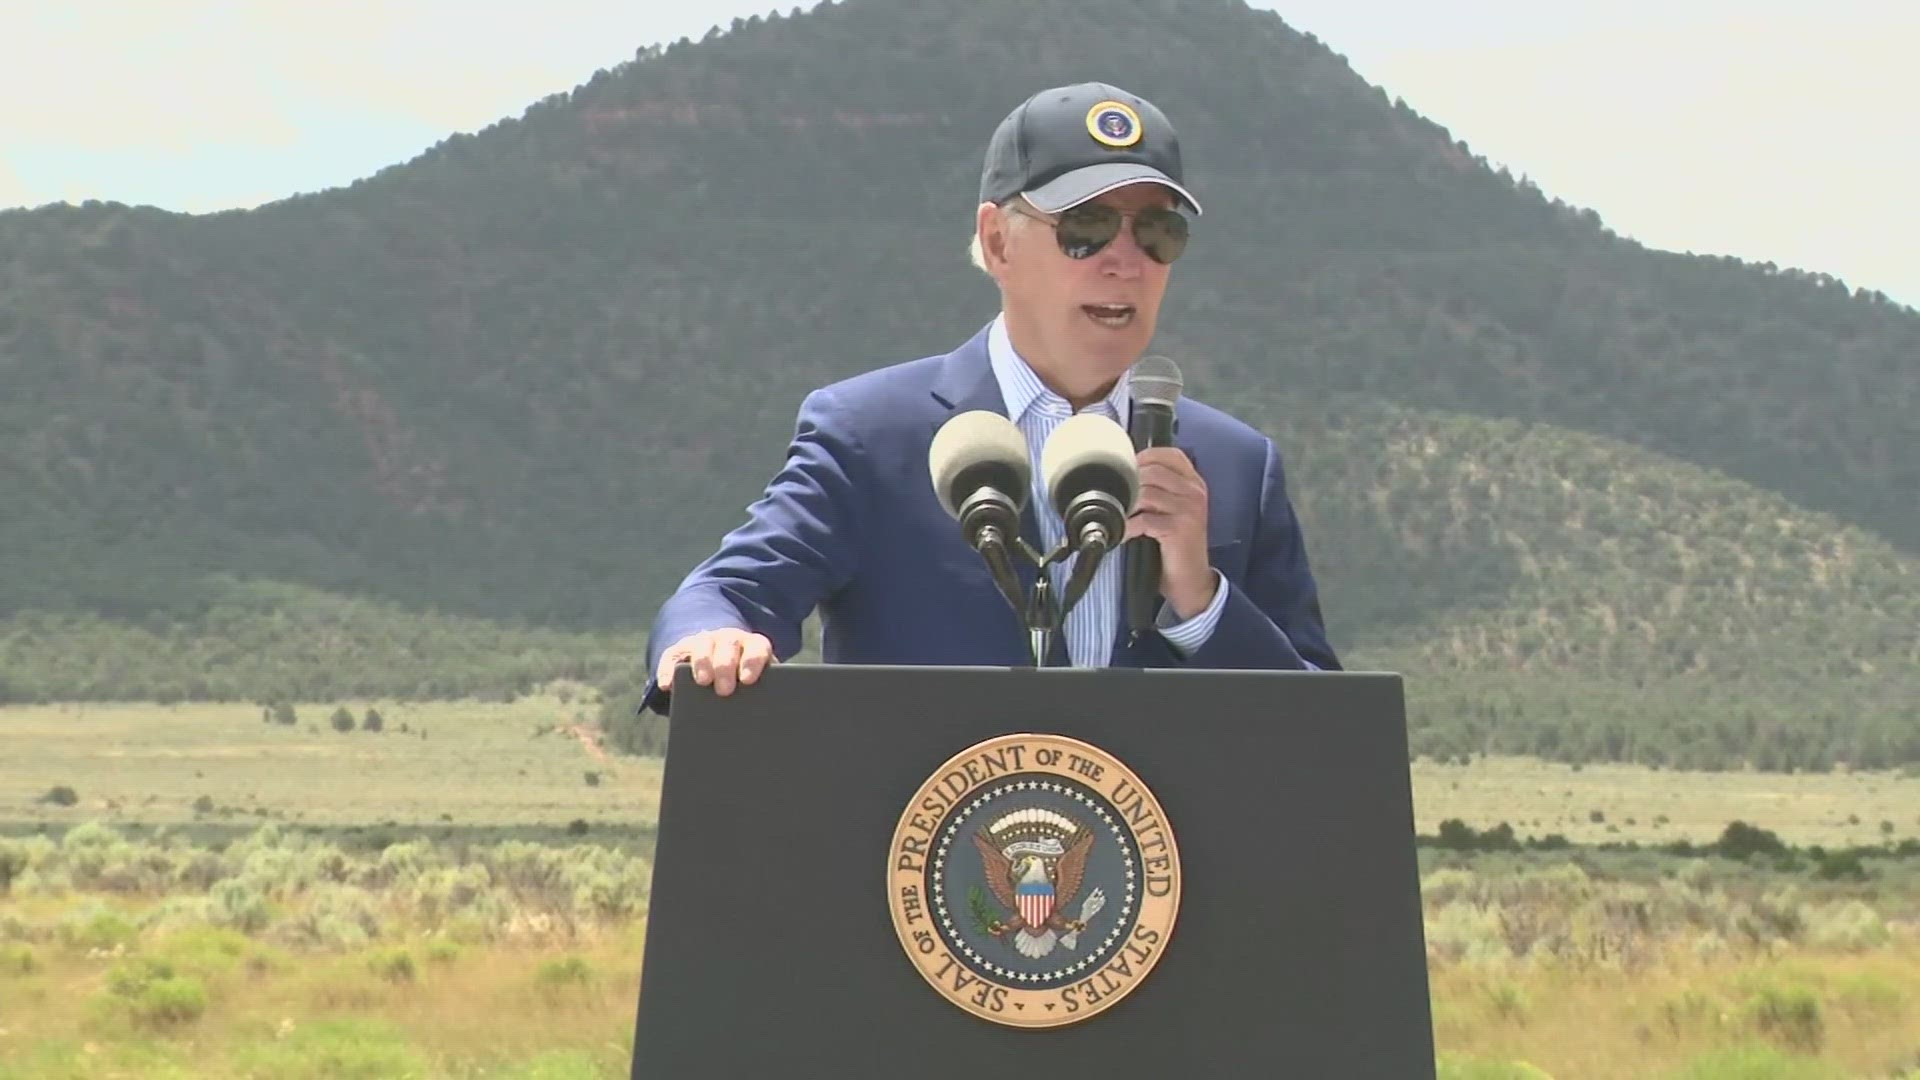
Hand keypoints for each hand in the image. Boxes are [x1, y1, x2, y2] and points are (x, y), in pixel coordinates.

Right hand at [655, 629, 773, 696]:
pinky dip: (668, 670)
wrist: (720, 674)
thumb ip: (759, 697)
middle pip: (729, 644)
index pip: (757, 648)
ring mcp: (704, 641)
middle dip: (726, 666)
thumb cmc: (744, 689)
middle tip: (725, 690)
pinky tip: (667, 686)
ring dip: (703, 662)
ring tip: (703, 682)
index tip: (747, 680)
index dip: (753, 661)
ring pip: (702, 644)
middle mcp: (730, 639)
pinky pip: (672, 657)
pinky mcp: (680, 650)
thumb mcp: (754, 689)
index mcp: (753, 646)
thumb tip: (758, 723)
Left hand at [1124, 447, 1215, 619]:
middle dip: (1128, 484)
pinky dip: (1127, 527)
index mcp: (1194, 483)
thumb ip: (1157, 490)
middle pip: (1152, 472)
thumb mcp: (1172, 512)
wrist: (1192, 581)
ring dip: (1125, 505)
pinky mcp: (1180, 528)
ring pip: (1146, 493)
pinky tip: (1120, 535)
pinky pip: (1144, 520)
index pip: (1169, 454)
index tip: (1125, 470)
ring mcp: (1190, 509)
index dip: (1142, 458)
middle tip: (1112, 497)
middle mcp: (1195, 491)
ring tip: (1114, 515)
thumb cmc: (1176, 546)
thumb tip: (1124, 474)